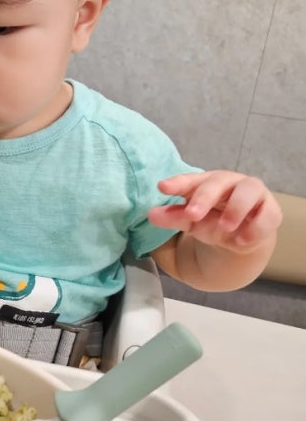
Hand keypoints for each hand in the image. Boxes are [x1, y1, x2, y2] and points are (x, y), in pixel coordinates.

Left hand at [148, 170, 281, 252]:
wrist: (241, 236)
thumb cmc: (211, 220)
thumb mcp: (190, 221)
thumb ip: (173, 217)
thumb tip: (151, 215)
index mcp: (206, 183)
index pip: (190, 180)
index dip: (177, 183)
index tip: (161, 187)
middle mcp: (230, 183)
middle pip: (218, 182)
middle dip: (205, 197)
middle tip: (192, 215)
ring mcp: (253, 195)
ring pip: (250, 191)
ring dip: (236, 208)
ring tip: (224, 228)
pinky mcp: (271, 211)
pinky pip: (268, 215)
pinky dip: (256, 227)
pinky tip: (241, 240)